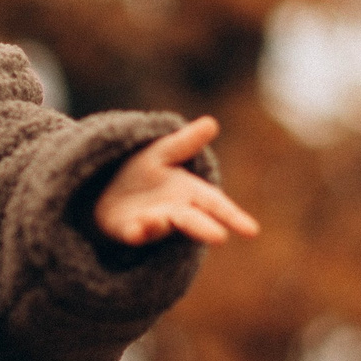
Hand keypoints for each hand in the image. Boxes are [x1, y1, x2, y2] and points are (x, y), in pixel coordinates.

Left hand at [93, 117, 260, 246]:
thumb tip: (211, 122)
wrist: (107, 188)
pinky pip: (133, 233)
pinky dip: (137, 231)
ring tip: (164, 220)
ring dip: (163, 225)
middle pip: (193, 219)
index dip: (233, 216)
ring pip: (162, 226)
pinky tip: (137, 228)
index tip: (252, 231)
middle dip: (205, 228)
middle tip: (220, 238)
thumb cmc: (142, 172)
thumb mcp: (162, 153)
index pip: (215, 204)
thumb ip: (184, 144)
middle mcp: (173, 211)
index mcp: (188, 191)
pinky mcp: (127, 230)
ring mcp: (151, 222)